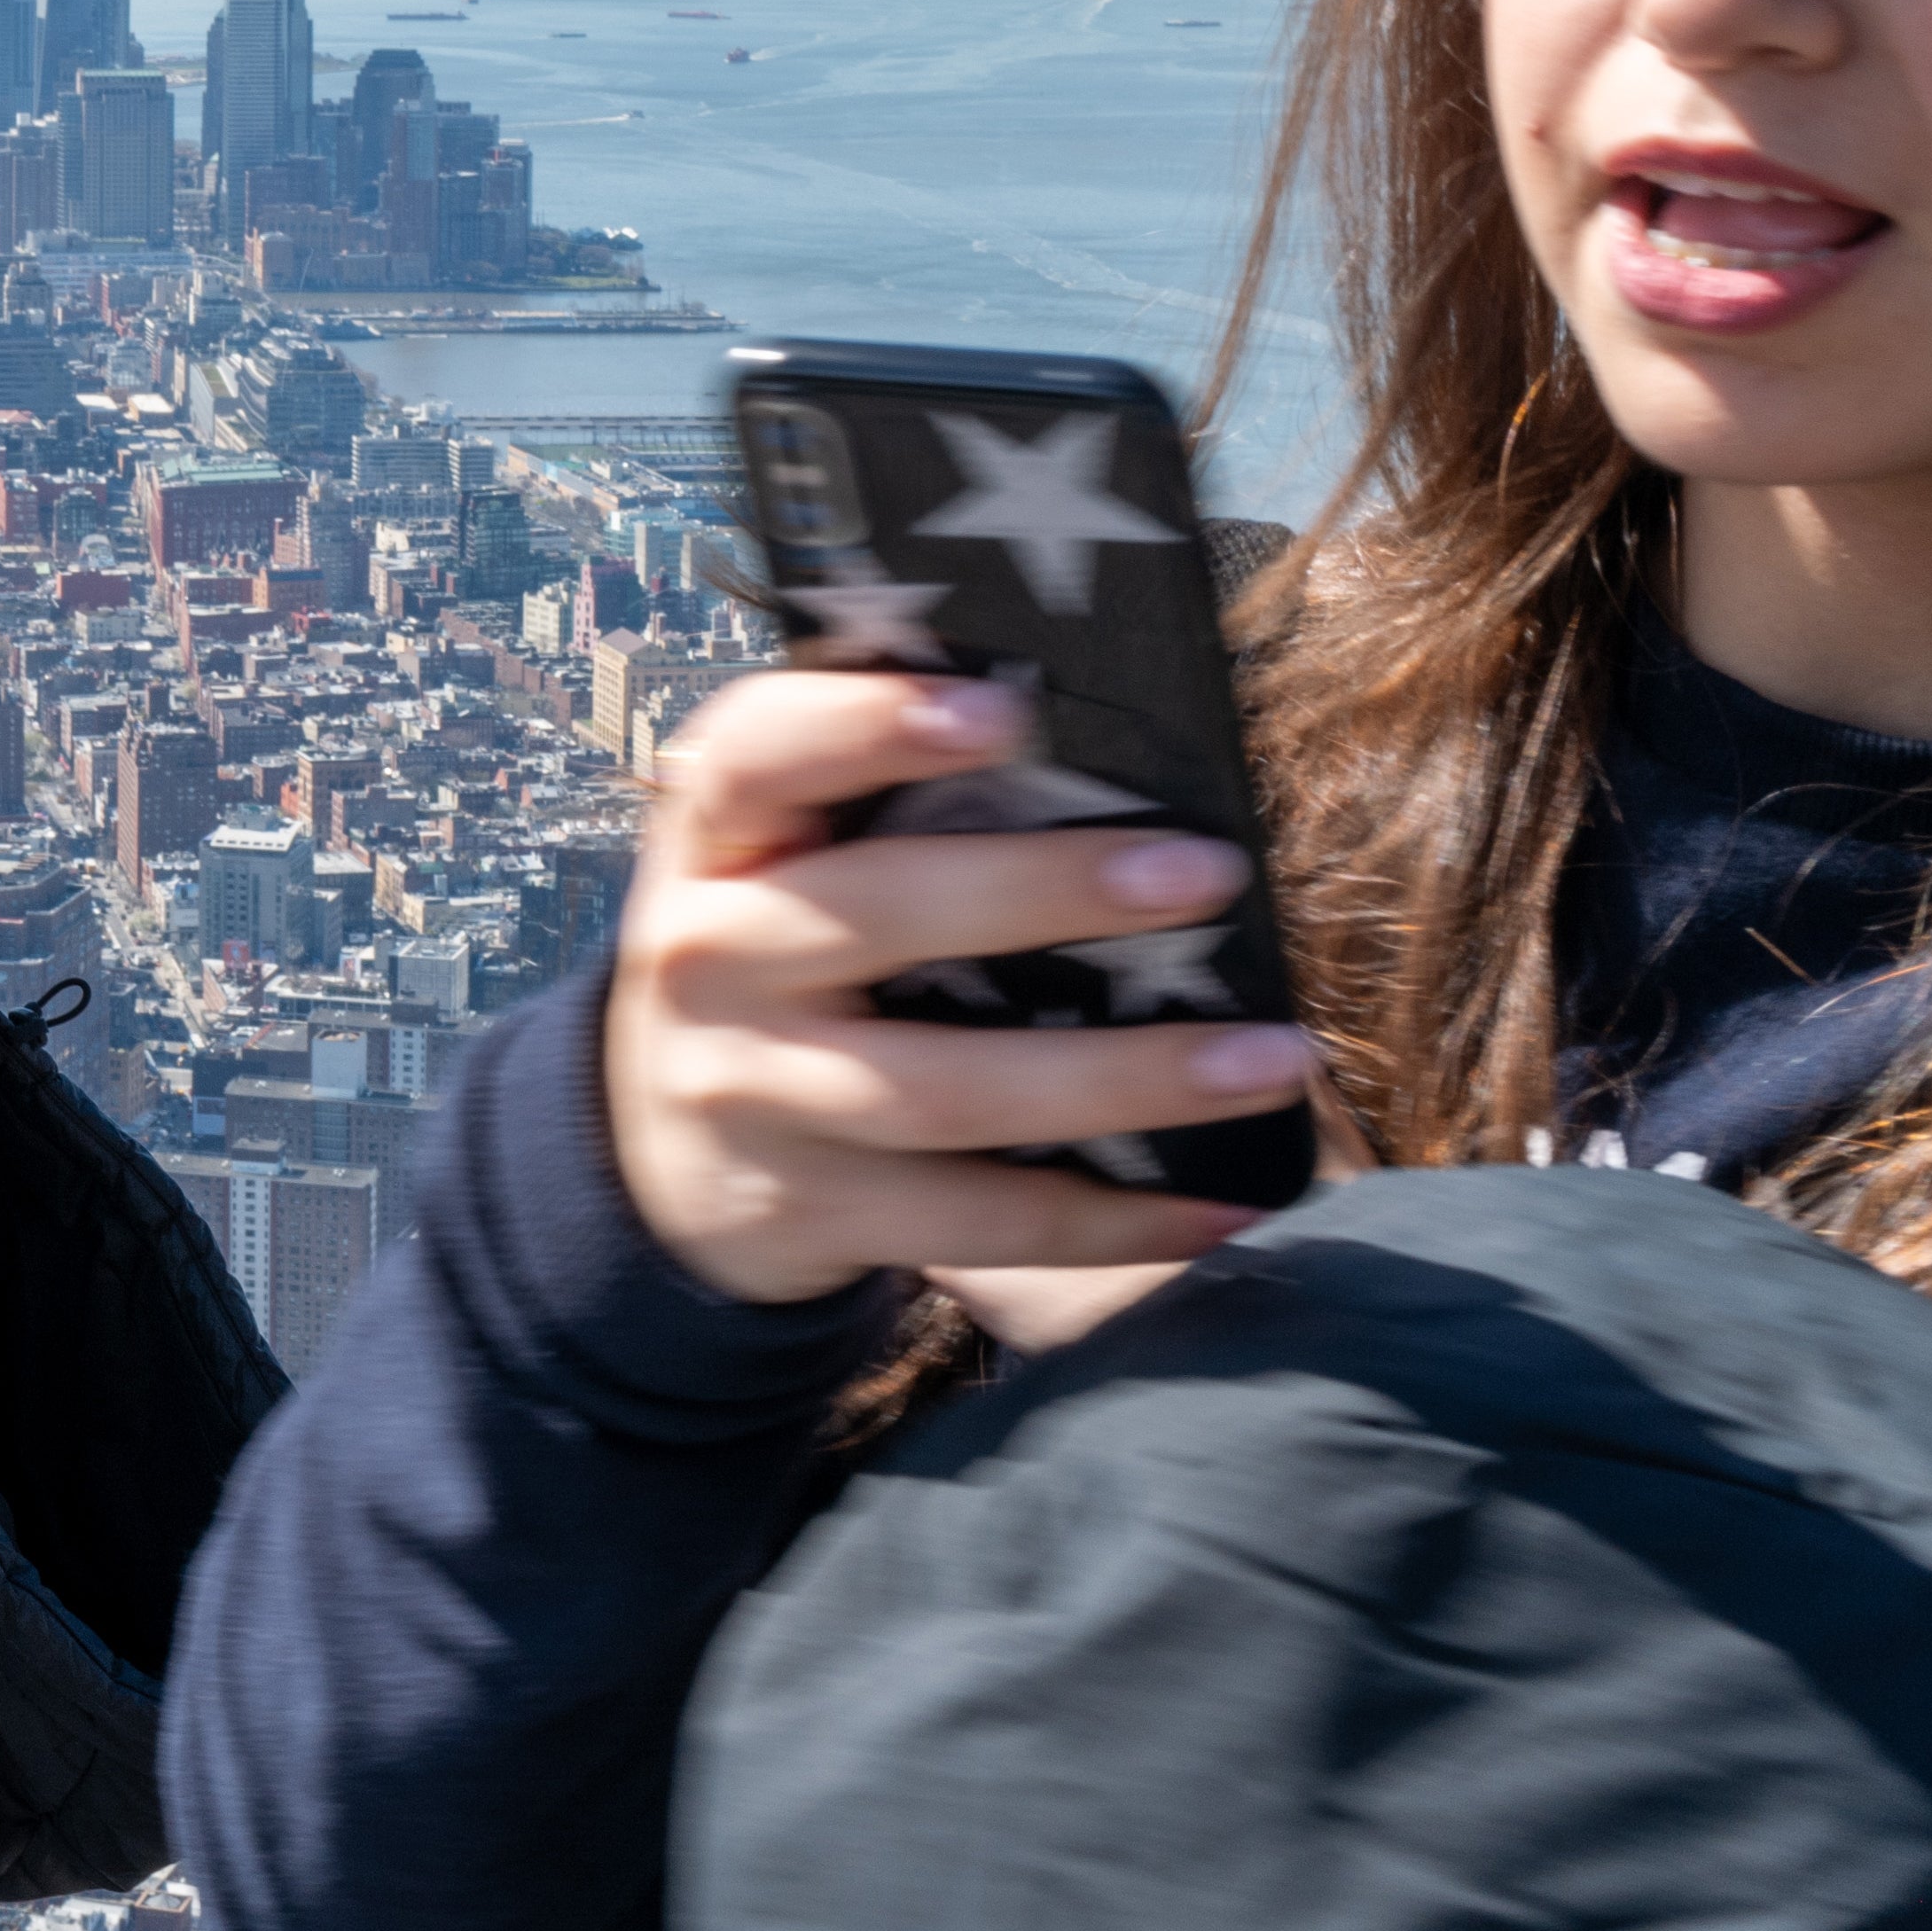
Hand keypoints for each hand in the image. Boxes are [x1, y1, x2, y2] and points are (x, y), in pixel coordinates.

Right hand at [599, 668, 1313, 1311]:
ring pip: (947, 1091)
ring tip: (1269, 1058)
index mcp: (714, 840)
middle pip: (877, 915)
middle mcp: (712, 958)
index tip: (1005, 708)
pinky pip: (977, 1221)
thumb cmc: (777, 962)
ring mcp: (752, 1095)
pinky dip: (1112, 1222)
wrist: (662, 1162)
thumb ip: (874, 802)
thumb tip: (1097, 744)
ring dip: (1124, 1077)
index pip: (757, 753)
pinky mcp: (808, 1211)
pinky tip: (1222, 1205)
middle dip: (1048, 890)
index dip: (868, 721)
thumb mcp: (778, 866)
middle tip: (1209, 875)